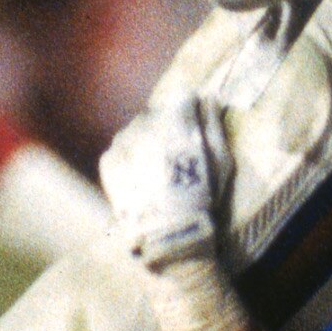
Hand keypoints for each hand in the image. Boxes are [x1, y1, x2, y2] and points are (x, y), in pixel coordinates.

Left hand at [100, 106, 227, 275]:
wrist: (166, 233)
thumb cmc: (203, 194)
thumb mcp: (222, 159)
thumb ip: (214, 123)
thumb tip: (208, 98)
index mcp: (176, 115)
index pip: (183, 97)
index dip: (191, 111)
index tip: (195, 127)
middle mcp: (145, 120)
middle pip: (157, 113)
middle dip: (166, 127)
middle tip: (175, 155)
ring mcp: (123, 140)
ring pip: (136, 131)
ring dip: (145, 142)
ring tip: (156, 171)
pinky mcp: (108, 160)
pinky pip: (120, 150)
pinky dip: (130, 160)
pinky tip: (141, 179)